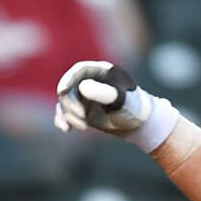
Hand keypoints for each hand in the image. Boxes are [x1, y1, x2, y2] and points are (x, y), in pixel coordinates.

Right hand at [53, 60, 180, 150]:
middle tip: (82, 118)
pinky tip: (66, 130)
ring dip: (69, 116)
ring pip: (65, 103)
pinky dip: (62, 120)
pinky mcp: (81, 110)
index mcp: (102, 72)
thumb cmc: (135, 108)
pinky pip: (64, 113)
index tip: (62, 91)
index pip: (79, 70)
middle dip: (71, 105)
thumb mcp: (122, 100)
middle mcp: (90, 81)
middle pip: (69, 89)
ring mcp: (84, 96)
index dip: (68, 79)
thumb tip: (82, 87)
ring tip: (83, 127)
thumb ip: (105, 93)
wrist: (139, 123)